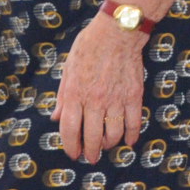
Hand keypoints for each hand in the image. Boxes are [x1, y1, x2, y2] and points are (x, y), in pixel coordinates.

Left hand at [54, 14, 147, 164]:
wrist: (117, 32)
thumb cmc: (89, 47)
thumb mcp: (68, 70)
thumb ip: (62, 96)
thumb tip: (56, 117)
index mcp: (75, 95)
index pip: (70, 130)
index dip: (71, 146)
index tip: (73, 153)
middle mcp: (94, 101)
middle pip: (91, 137)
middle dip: (90, 152)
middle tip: (91, 157)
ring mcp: (115, 99)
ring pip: (113, 134)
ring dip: (109, 144)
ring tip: (107, 145)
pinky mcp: (133, 96)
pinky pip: (134, 122)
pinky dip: (131, 135)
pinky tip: (128, 140)